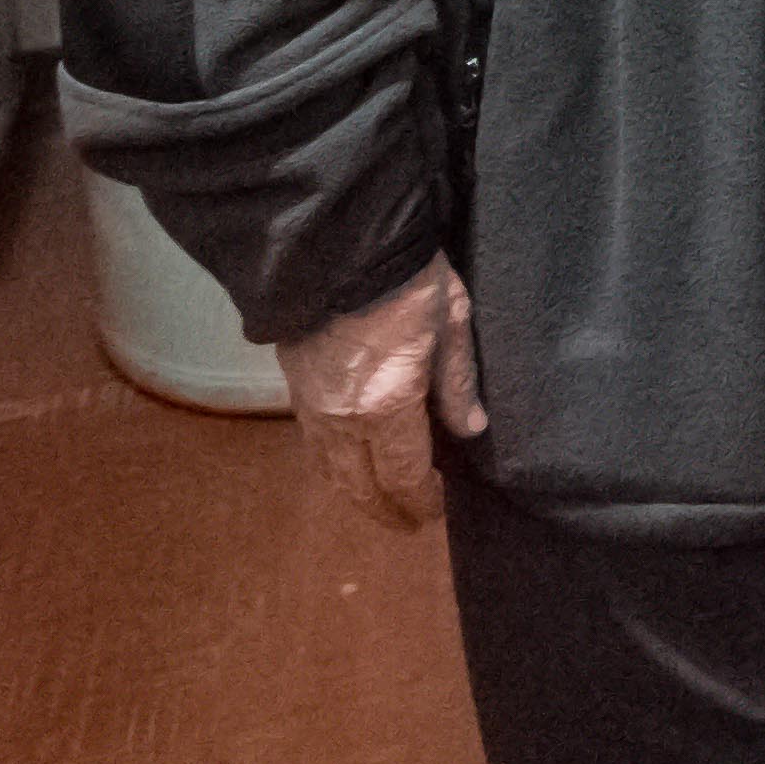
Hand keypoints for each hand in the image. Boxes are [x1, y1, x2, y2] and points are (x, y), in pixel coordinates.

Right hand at [284, 254, 486, 524]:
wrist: (338, 241)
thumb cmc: (407, 277)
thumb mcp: (451, 320)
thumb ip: (458, 381)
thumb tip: (471, 429)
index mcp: (388, 405)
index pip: (405, 476)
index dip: (421, 500)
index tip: (436, 509)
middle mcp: (344, 418)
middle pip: (362, 486)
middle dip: (387, 510)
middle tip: (409, 521)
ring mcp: (312, 407)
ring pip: (332, 471)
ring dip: (357, 493)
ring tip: (381, 501)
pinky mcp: (293, 389)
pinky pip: (314, 445)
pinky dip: (334, 465)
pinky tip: (349, 463)